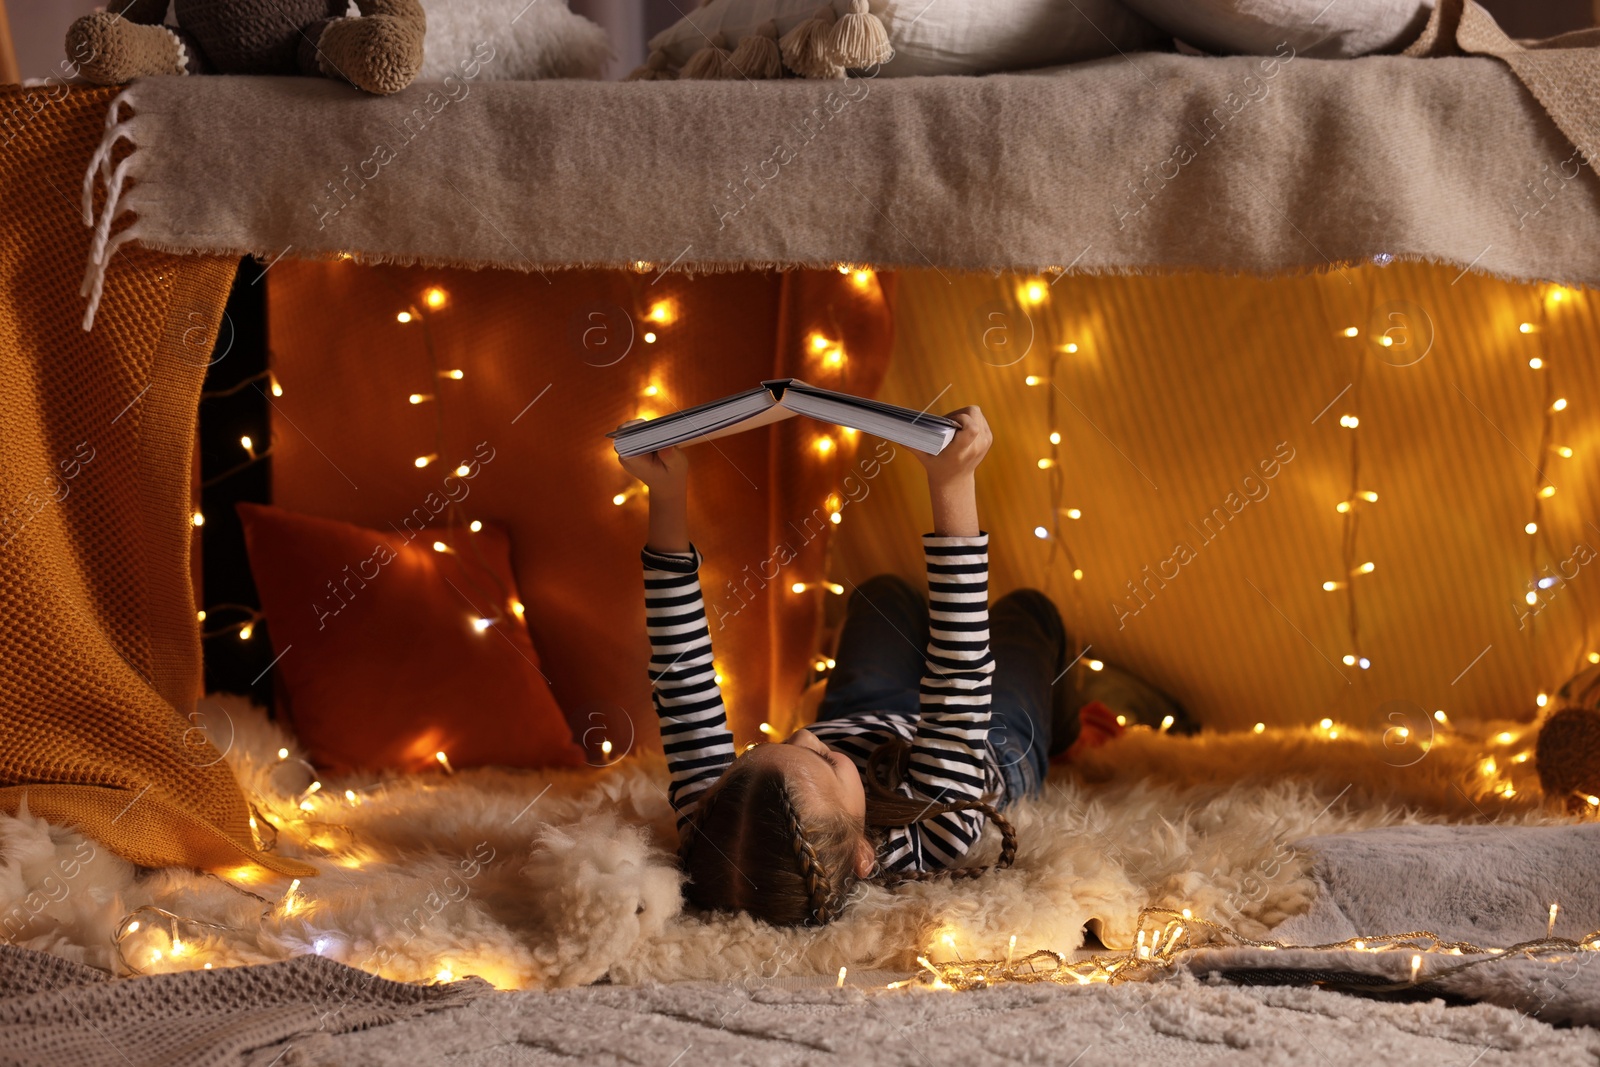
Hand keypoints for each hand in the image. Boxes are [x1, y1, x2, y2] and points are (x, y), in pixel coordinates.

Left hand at [616, 420, 690, 553]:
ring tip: (662, 437)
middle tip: (660, 430)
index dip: (635, 426)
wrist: (668, 490)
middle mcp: (625, 453)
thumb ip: (670, 454)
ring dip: (647, 429)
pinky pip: (638, 433)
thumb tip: (666, 446)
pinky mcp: (633, 446)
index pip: (626, 435)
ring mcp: (627, 450)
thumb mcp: (676, 466)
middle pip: (627, 430)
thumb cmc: (672, 478)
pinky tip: (661, 437)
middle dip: (642, 426)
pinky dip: (648, 431)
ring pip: (633, 430)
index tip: (648, 426)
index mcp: (631, 458)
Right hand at [915, 406, 991, 486]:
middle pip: (974, 414)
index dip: (961, 418)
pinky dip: (970, 418)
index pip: (972, 428)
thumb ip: (912, 445)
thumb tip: (897, 434)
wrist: (955, 480)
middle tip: (948, 423)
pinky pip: (980, 417)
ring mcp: (985, 442)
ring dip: (964, 415)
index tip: (949, 423)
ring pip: (977, 413)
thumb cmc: (937, 466)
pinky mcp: (988, 438)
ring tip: (954, 427)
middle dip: (960, 413)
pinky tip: (961, 429)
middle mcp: (976, 446)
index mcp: (961, 451)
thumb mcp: (923, 457)